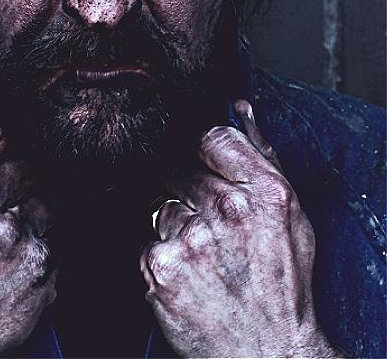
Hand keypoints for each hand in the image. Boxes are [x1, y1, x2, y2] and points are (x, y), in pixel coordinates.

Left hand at [141, 101, 338, 357]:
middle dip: (191, 190)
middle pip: (183, 169)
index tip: (209, 168)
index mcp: (265, 191)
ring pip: (164, 204)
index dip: (207, 152)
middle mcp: (228, 210)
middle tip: (210, 223)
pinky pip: (149, 239)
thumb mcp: (291, 215)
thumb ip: (262, 154)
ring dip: (177, 223)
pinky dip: (163, 254)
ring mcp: (192, 238)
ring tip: (205, 255)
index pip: (212, 137)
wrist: (268, 354)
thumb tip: (239, 107)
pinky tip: (189, 274)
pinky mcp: (161, 266)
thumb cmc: (282, 283)